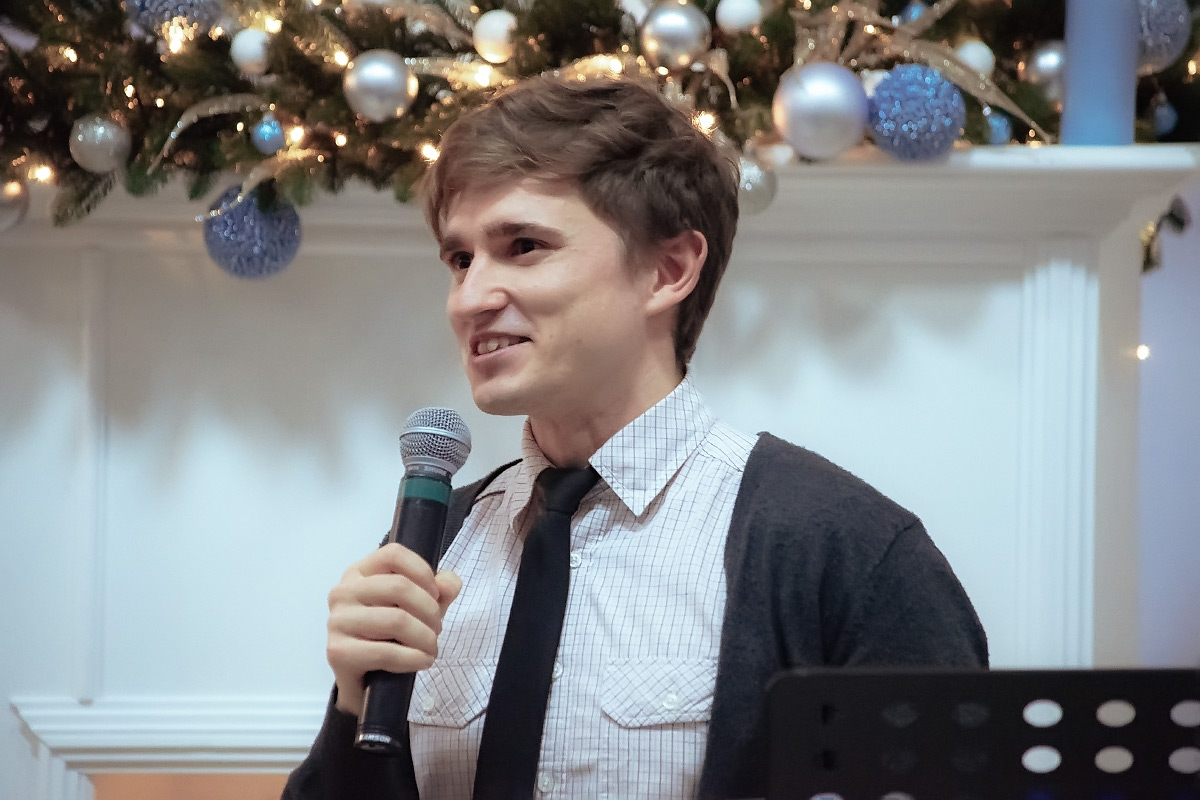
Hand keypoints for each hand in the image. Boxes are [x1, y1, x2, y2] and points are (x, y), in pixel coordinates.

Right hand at [326, 543, 462, 715]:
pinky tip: (422, 661)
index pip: (394, 554)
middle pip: (399, 587)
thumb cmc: (391, 636)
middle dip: (430, 611)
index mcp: (359, 572)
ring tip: (431, 648)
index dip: (423, 572)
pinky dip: (413, 658)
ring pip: (396, 620)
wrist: (365, 681)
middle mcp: (343, 592)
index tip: (436, 595)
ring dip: (425, 638)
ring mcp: (337, 621)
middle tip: (437, 629)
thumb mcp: (420, 608)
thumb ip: (440, 590)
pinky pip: (385, 652)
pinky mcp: (338, 652)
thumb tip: (449, 583)